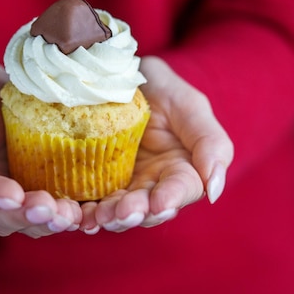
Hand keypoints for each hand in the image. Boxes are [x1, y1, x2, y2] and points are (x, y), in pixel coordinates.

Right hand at [0, 61, 81, 237]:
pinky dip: (68, 217)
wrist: (9, 96)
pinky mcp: (43, 195)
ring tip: (70, 215)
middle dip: (25, 216)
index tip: (12, 193)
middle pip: (1, 217)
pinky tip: (84, 214)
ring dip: (49, 222)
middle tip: (47, 208)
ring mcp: (16, 201)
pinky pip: (53, 214)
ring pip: (29, 223)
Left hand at [81, 56, 233, 232]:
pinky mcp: (96, 181)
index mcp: (183, 171)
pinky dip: (86, 211)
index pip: (181, 190)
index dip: (170, 199)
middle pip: (147, 208)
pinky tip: (78, 217)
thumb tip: (214, 191)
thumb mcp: (191, 107)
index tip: (159, 204)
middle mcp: (154, 184)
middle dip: (135, 213)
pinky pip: (92, 199)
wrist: (123, 75)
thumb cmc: (165, 90)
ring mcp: (124, 185)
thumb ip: (211, 145)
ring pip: (119, 208)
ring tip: (98, 217)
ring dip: (109, 216)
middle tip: (122, 214)